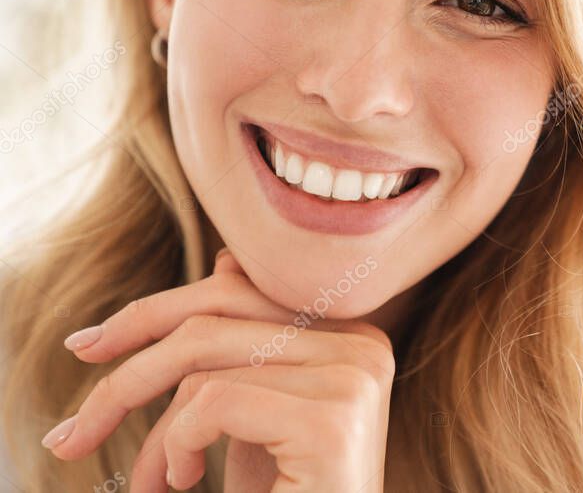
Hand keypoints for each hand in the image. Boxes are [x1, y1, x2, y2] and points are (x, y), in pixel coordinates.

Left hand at [45, 249, 394, 491]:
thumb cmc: (288, 490)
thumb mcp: (263, 411)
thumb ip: (247, 345)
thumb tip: (226, 260)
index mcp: (350, 332)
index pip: (237, 291)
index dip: (154, 312)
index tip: (91, 347)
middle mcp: (361, 343)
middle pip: (215, 318)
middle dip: (129, 370)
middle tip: (73, 432)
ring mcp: (352, 377)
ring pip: (205, 365)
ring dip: (155, 434)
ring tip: (154, 482)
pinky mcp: (331, 422)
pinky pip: (214, 403)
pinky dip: (176, 445)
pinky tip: (184, 481)